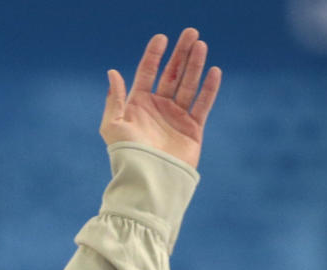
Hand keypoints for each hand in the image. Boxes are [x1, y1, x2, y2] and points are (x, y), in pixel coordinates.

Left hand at [100, 28, 221, 169]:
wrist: (149, 180)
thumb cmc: (127, 156)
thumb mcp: (113, 127)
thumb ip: (114, 99)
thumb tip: (113, 72)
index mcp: (138, 106)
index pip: (147, 74)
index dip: (153, 55)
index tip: (161, 38)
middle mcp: (158, 109)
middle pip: (171, 74)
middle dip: (180, 54)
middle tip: (190, 33)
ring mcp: (176, 118)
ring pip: (188, 85)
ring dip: (195, 65)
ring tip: (201, 45)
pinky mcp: (192, 129)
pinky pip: (202, 104)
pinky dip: (209, 89)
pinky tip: (213, 71)